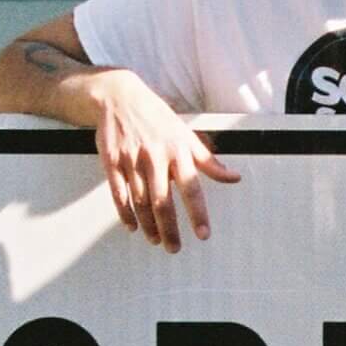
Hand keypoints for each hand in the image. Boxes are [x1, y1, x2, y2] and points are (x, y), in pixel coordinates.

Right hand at [89, 71, 239, 251]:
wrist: (120, 98)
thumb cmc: (158, 118)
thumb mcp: (186, 135)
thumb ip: (209, 161)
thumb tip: (234, 177)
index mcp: (177, 151)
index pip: (191, 188)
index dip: (198, 213)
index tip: (203, 235)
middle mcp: (154, 156)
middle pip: (162, 201)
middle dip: (169, 229)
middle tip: (174, 248)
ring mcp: (131, 159)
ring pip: (140, 201)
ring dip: (148, 225)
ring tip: (155, 240)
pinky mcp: (111, 161)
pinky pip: (118, 193)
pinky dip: (124, 213)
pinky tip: (132, 226)